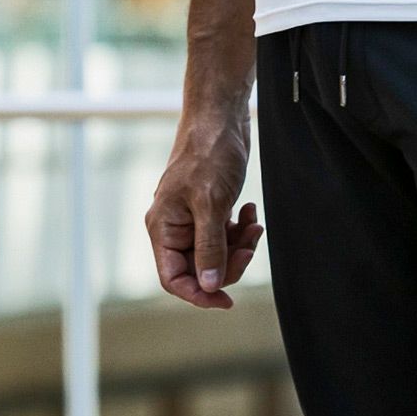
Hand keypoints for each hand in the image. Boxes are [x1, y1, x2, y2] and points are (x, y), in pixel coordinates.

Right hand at [145, 109, 264, 309]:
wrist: (221, 115)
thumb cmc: (209, 153)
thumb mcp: (211, 202)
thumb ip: (209, 247)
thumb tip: (211, 286)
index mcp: (162, 228)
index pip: (174, 279)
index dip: (200, 294)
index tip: (227, 300)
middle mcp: (174, 227)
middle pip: (199, 269)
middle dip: (228, 263)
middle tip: (250, 247)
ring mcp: (192, 218)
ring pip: (215, 253)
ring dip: (239, 246)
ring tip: (254, 226)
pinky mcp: (210, 208)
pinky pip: (224, 235)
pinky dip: (240, 230)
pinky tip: (251, 213)